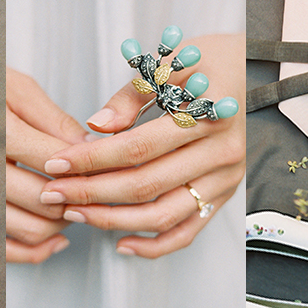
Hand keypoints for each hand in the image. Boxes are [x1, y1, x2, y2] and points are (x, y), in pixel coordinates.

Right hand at [6, 67, 90, 262]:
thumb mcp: (14, 88)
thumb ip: (53, 120)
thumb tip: (89, 148)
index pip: (56, 161)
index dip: (86, 165)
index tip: (99, 162)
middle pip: (46, 199)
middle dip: (77, 195)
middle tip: (89, 185)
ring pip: (30, 229)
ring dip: (60, 223)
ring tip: (71, 205)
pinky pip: (4, 251)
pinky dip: (36, 251)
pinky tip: (56, 238)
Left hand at [40, 33, 245, 258]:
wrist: (252, 70)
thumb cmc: (208, 62)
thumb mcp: (169, 63)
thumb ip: (132, 96)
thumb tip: (96, 127)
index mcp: (208, 115)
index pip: (138, 147)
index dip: (94, 159)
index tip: (58, 162)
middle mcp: (221, 153)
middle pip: (147, 185)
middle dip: (94, 193)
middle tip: (55, 193)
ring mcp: (225, 179)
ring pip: (164, 215)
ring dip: (115, 220)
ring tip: (78, 215)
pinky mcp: (224, 195)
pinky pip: (188, 231)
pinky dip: (155, 245)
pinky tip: (121, 243)